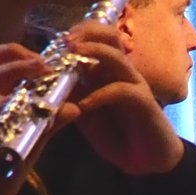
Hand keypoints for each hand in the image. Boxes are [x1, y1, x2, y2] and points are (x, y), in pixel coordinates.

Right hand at [0, 44, 53, 194]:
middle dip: (14, 53)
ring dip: (12, 71)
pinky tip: (21, 103)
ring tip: (40, 71)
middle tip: (45, 61)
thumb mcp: (29, 146)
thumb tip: (74, 106)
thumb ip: (48, 126)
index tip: (48, 58)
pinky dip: (0, 106)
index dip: (18, 54)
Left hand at [59, 20, 185, 175]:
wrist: (148, 161)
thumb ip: (71, 99)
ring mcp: (133, 84)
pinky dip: (99, 95)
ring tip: (70, 56)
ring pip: (115, 56)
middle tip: (65, 42)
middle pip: (109, 36)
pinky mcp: (143, 101)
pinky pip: (121, 89)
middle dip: (86, 33)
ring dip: (92, 51)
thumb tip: (48, 84)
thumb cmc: (117, 137)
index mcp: (106, 72)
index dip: (74, 36)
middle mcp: (121, 72)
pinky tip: (83, 106)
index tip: (52, 44)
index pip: (94, 40)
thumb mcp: (85, 117)